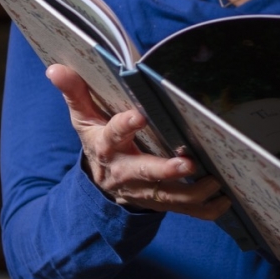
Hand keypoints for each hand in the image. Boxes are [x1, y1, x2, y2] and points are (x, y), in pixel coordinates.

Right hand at [46, 65, 228, 218]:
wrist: (101, 181)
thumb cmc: (97, 139)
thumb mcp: (83, 118)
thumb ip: (75, 93)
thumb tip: (55, 68)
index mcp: (106, 147)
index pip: (113, 134)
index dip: (125, 125)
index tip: (140, 115)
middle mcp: (124, 171)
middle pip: (144, 172)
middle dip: (165, 170)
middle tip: (187, 163)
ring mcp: (142, 191)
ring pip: (167, 196)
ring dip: (192, 191)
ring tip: (215, 180)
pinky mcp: (159, 202)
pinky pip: (183, 210)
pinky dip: (204, 209)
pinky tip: (224, 200)